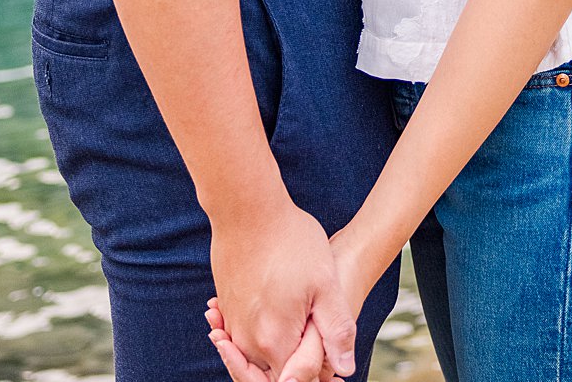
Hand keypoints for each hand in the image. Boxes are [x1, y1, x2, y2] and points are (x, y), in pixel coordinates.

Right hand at [208, 202, 354, 378]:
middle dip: (291, 370)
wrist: (244, 206)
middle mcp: (247, 336)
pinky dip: (255, 331)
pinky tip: (272, 314)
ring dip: (272, 350)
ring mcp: (231, 318)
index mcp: (274, 340)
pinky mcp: (224, 300)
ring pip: (252, 352)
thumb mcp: (326, 285)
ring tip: (299, 333)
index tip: (332, 376)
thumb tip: (346, 367)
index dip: (313, 378)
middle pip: (267, 373)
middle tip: (321, 363)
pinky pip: (239, 331)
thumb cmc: (289, 241)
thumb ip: (336, 331)